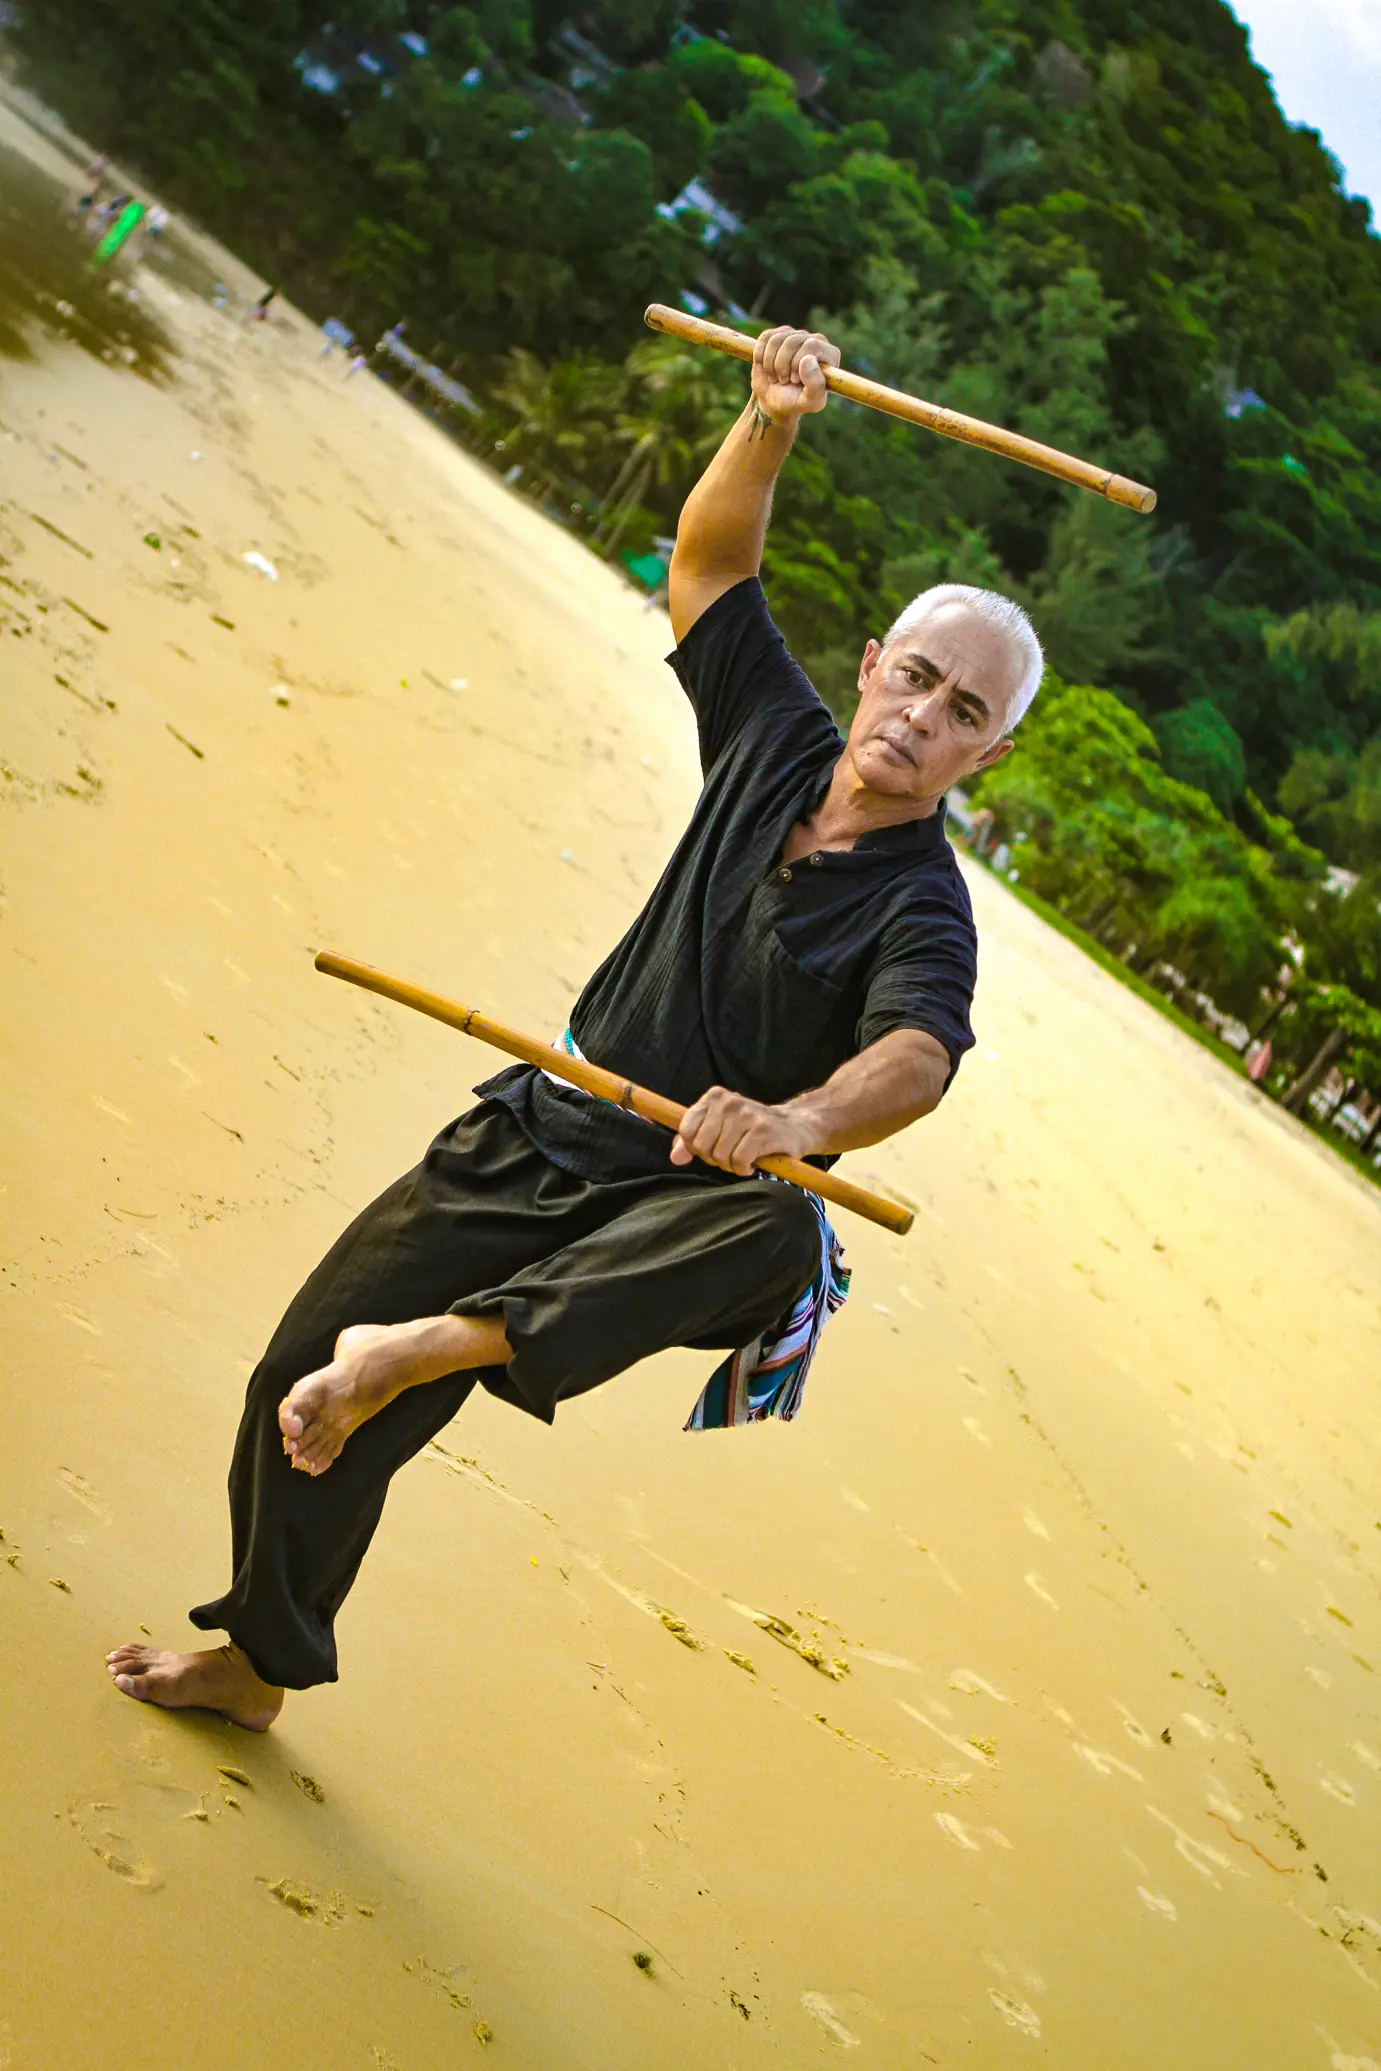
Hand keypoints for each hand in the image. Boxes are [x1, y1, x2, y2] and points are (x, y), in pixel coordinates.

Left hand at [670, 1085, 814, 1175]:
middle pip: (702, 1146)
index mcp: (714, 1097)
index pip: (686, 1131)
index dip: (696, 1148)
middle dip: (714, 1158)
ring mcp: (746, 1115)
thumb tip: (675, 1158)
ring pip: (720, 1156)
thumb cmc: (751, 1130)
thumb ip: (692, 1141)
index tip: (712, 1148)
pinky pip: (739, 1161)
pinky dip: (744, 1169)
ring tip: (744, 1157)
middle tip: (731, 1155)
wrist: (795, 1126)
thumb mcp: (719, 1129)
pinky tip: (753, 1163)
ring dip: (731, 1165)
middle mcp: (729, 1102)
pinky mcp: (762, 1131)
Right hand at [749, 326, 839, 425]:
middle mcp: (814, 340)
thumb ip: (816, 385)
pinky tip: (766, 368)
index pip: (811, 345)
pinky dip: (760, 356)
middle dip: (782, 366)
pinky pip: (765, 338)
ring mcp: (795, 335)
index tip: (794, 380)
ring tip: (775, 377)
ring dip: (770, 364)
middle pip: (791, 341)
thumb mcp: (810, 402)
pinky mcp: (777, 335)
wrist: (775, 401)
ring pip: (776, 340)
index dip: (797, 363)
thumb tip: (807, 359)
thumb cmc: (796, 401)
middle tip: (784, 380)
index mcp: (830, 354)